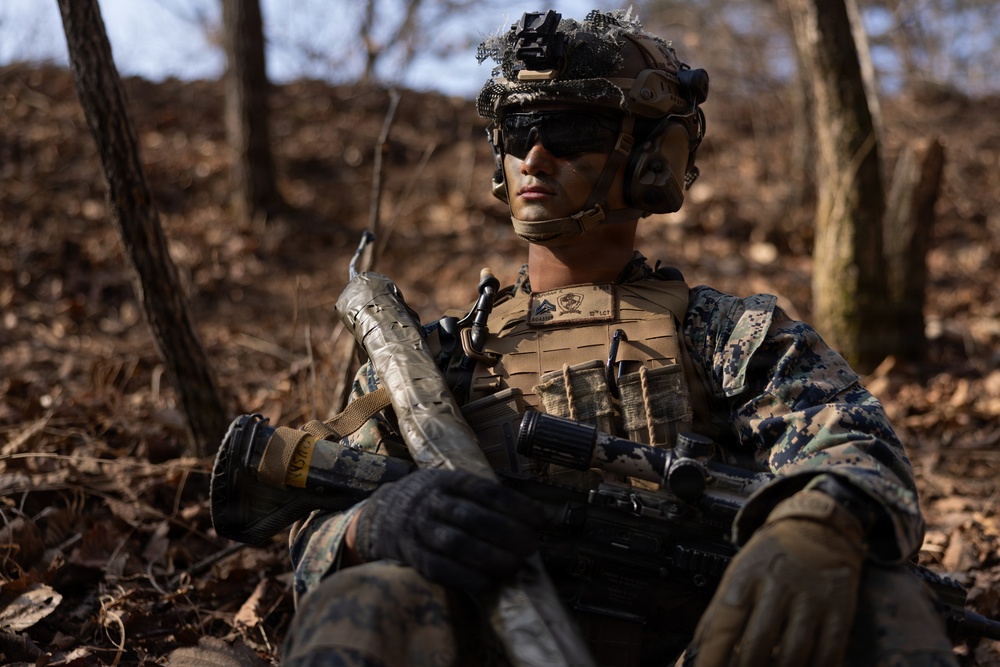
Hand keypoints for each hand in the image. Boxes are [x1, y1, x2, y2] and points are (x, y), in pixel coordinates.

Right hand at [353, 468, 542, 588]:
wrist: (383, 512)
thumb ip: (485, 499)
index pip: (486, 491)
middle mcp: (431, 502)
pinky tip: (487, 582)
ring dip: (488, 556)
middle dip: (506, 533)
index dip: (516, 506)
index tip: (539, 520)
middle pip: (472, 517)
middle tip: (530, 546)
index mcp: (448, 480)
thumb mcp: (453, 485)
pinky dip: (464, 577)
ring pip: (455, 542)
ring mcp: (418, 528)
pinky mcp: (410, 554)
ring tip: (514, 566)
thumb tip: (533, 518)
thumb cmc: (434, 501)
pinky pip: (437, 567)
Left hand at [691, 490, 866, 666]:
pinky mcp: (840, 609)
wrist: (817, 528)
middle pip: (760, 639)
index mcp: (748, 574)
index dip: (713, 652)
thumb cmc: (771, 557)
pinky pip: (829, 650)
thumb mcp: (739, 572)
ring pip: (794, 650)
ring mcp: (812, 597)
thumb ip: (721, 611)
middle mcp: (779, 583)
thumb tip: (700, 650)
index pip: (726, 619)